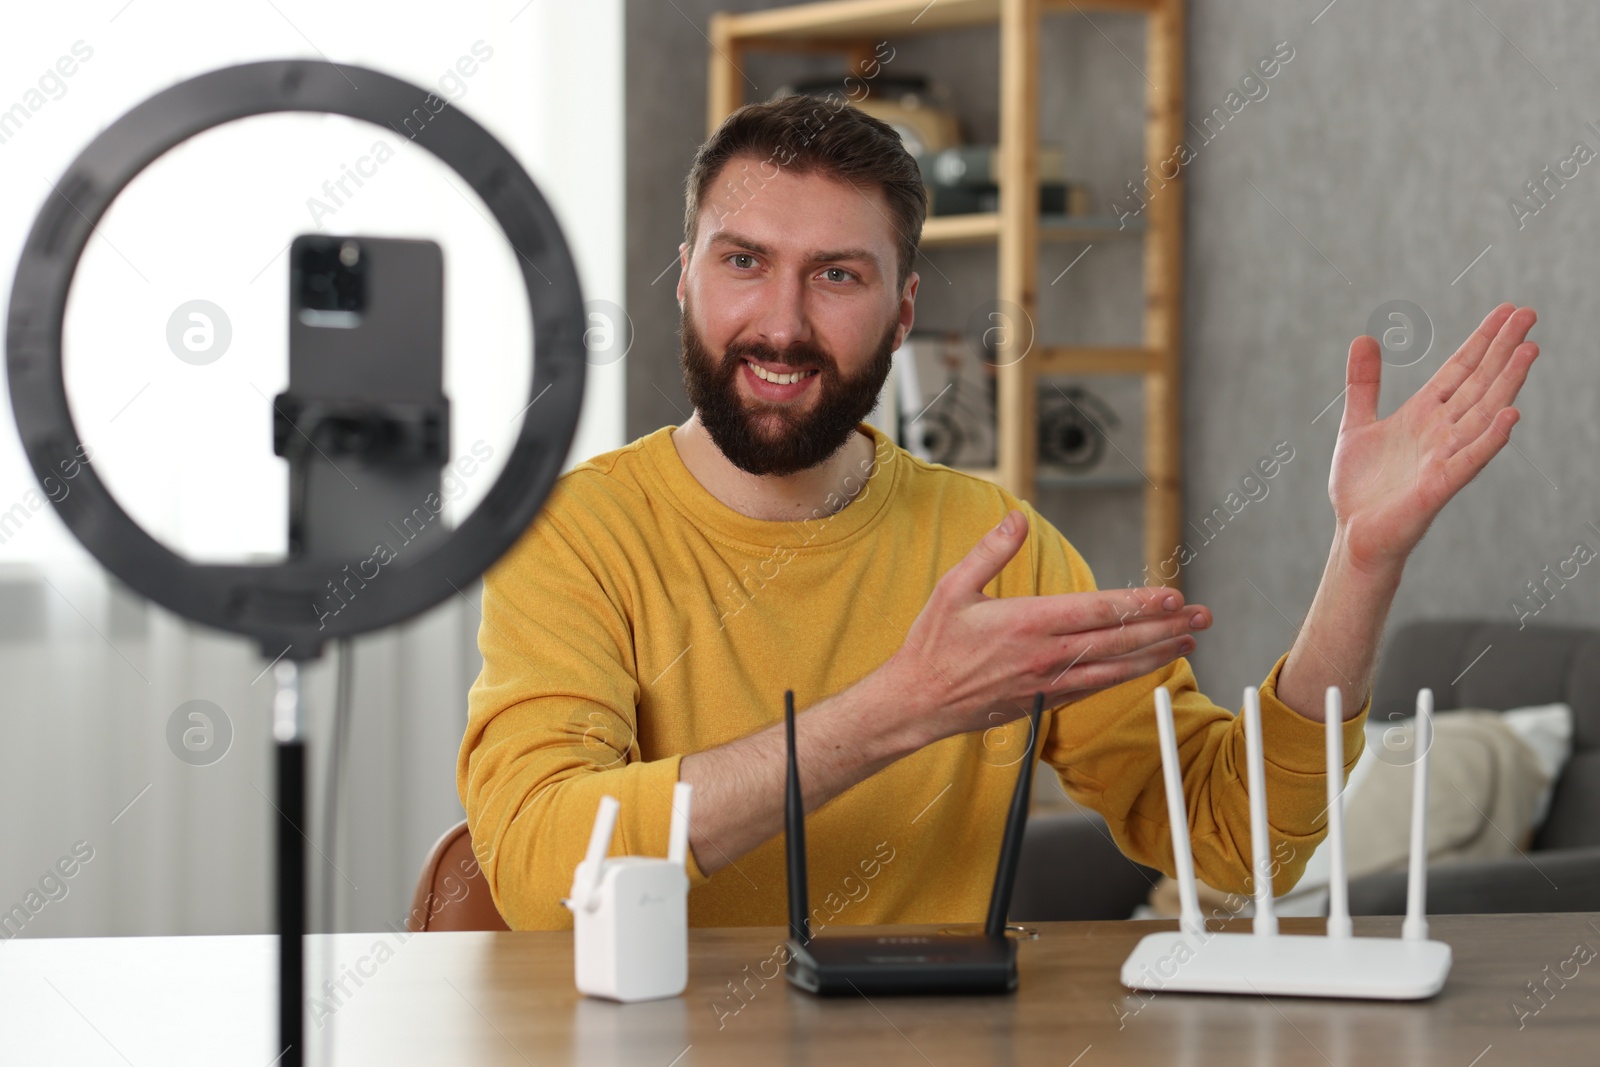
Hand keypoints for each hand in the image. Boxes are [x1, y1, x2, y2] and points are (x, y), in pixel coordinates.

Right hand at [884, 508, 1210, 745]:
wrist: (918, 702)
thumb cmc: (933, 645)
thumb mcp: (953, 588)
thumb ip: (990, 552)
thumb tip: (1016, 517)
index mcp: (1027, 623)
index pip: (1097, 612)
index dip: (1139, 604)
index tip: (1172, 596)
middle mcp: (1045, 656)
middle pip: (1118, 642)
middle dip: (1164, 627)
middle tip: (1201, 616)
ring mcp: (1049, 683)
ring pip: (1116, 670)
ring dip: (1156, 654)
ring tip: (1188, 641)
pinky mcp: (1046, 702)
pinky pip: (1096, 688)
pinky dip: (1127, 676)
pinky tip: (1146, 666)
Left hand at [1329, 303, 1537, 575]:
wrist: (1356, 534)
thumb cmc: (1362, 486)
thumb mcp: (1356, 424)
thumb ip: (1363, 384)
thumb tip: (1363, 337)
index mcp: (1423, 414)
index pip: (1460, 369)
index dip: (1482, 340)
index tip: (1507, 310)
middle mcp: (1441, 430)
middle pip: (1479, 382)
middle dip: (1502, 349)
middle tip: (1529, 314)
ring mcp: (1444, 457)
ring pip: (1483, 413)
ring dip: (1506, 383)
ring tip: (1528, 350)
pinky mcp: (1439, 485)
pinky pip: (1469, 459)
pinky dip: (1489, 438)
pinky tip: (1509, 415)